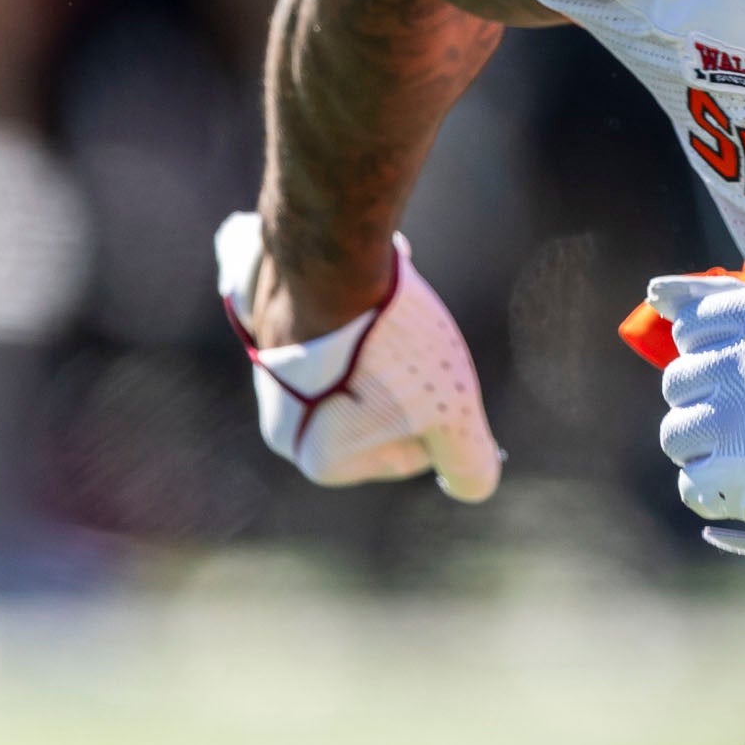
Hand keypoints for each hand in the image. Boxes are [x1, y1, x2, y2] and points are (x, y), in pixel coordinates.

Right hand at [214, 212, 502, 501]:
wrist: (327, 256)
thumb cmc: (388, 344)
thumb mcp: (451, 413)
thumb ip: (467, 460)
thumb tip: (475, 488)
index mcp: (319, 458)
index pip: (416, 450)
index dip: (440, 408)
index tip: (424, 374)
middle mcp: (283, 421)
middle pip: (389, 402)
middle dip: (410, 368)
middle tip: (407, 338)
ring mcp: (270, 368)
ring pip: (368, 354)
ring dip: (390, 330)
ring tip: (386, 307)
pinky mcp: (270, 316)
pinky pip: (338, 313)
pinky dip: (360, 298)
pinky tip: (365, 279)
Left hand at [649, 276, 744, 572]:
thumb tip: (658, 291)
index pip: (696, 320)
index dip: (705, 350)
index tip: (727, 371)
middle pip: (678, 377)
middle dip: (704, 402)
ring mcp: (737, 417)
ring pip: (676, 430)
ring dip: (706, 447)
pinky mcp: (731, 471)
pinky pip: (690, 479)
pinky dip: (715, 490)